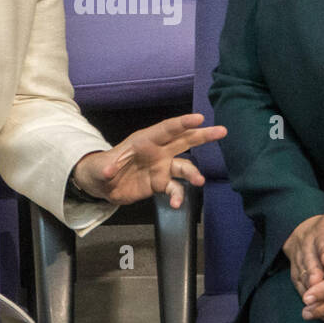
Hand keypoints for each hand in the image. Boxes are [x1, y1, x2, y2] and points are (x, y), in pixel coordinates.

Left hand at [72, 114, 225, 207]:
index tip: (199, 119)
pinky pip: (175, 188)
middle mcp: (159, 151)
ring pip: (184, 166)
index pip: (167, 129)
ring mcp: (162, 167)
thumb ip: (107, 167)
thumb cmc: (102, 168)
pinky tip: (178, 204)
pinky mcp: (161, 183)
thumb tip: (109, 170)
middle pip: (184, 140)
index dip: (183, 123)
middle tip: (222, 131)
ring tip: (199, 181)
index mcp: (146, 140)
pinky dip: (178, 195)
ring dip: (193, 173)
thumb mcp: (101, 167)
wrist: (104, 186)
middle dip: (203, 135)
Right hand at [282, 213, 323, 297]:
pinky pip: (296, 278)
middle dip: (313, 269)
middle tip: (317, 281)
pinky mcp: (294, 265)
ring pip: (301, 268)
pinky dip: (302, 289)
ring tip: (312, 295)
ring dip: (306, 282)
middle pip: (308, 255)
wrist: (309, 228)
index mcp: (321, 227)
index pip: (322, 236)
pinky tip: (308, 299)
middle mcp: (306, 240)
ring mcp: (298, 253)